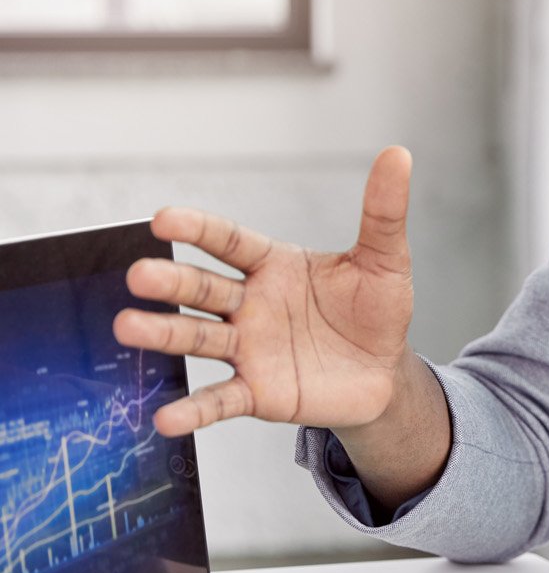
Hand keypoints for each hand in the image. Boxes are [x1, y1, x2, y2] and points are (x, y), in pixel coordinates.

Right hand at [114, 146, 417, 436]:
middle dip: (171, 281)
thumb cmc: (377, 310)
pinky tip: (165, 418)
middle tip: (138, 275)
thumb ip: (383, 212)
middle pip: (203, 288)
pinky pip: (220, 401)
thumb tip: (397, 154)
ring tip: (128, 327)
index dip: (199, 229)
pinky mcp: (258, 392)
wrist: (385, 372)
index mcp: (274, 265)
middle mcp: (251, 304)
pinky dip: (193, 410)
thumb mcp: (385, 260)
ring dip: (164, 333)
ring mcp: (249, 349)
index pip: (230, 241)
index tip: (164, 217)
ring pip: (199, 338)